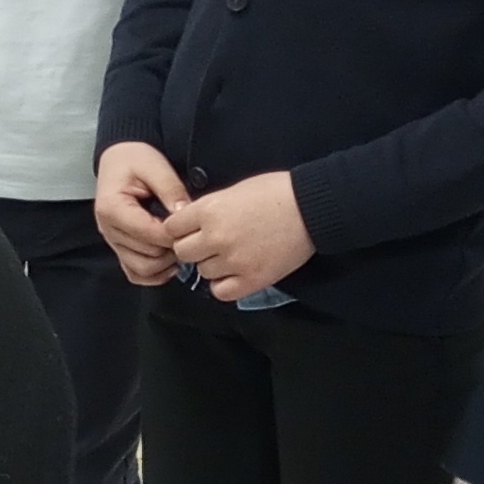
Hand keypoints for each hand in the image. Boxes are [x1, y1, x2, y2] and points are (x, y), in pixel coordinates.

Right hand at [95, 142, 192, 285]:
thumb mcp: (155, 166)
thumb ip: (170, 189)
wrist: (119, 160)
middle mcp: (108, 229)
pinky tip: (168, 260)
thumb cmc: (135, 160)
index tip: (190, 225)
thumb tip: (185, 214)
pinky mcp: (119, 249)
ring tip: (179, 245)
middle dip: (172, 249)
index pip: (149, 234)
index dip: (175, 235)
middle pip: (147, 256)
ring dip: (165, 263)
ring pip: (142, 269)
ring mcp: (112, 242)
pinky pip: (135, 273)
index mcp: (112, 208)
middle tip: (188, 234)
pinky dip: (154, 273)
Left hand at [165, 170, 313, 302]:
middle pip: (183, 252)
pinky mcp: (252, 279)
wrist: (311, 207)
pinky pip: (221, 291)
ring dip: (212, 264)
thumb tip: (186, 223)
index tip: (191, 228)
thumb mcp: (232, 191)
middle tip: (210, 242)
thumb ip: (206, 209)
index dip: (180, 228)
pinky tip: (235, 271)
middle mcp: (216, 237)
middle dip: (193, 247)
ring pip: (203, 271)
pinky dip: (224, 284)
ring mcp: (234, 261)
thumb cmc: (274, 192)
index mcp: (209, 211)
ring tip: (231, 253)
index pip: (171, 228)